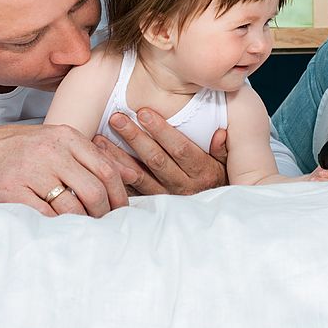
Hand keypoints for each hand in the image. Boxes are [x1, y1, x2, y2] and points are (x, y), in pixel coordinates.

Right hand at [0, 124, 128, 216]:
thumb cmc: (27, 150)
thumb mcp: (60, 142)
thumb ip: (93, 157)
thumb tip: (133, 174)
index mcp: (67, 137)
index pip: (106, 169)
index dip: (119, 194)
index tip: (122, 210)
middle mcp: (51, 151)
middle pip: (93, 189)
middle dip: (104, 211)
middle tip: (104, 222)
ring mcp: (31, 170)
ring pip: (71, 205)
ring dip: (82, 221)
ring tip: (85, 226)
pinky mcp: (12, 190)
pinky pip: (44, 215)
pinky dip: (58, 224)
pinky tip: (62, 227)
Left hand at [92, 109, 227, 195]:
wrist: (214, 215)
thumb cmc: (219, 178)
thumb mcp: (227, 163)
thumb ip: (223, 148)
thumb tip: (220, 133)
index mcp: (202, 172)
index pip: (179, 149)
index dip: (161, 131)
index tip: (144, 112)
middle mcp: (184, 186)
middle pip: (156, 160)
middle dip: (135, 137)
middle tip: (117, 118)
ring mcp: (167, 198)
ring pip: (139, 176)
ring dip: (118, 157)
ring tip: (100, 139)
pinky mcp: (153, 205)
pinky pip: (131, 192)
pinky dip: (116, 178)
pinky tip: (102, 164)